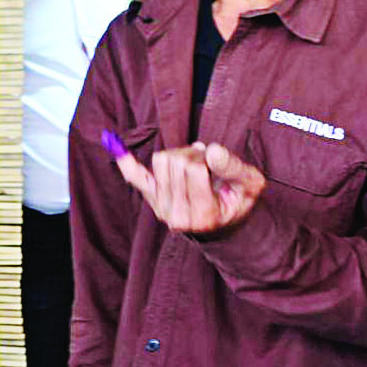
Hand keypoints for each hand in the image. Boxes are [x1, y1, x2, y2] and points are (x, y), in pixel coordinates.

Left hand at [114, 140, 265, 233]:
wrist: (224, 221)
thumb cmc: (238, 200)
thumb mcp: (250, 185)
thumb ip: (234, 168)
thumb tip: (213, 150)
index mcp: (203, 215)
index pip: (194, 168)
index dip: (207, 157)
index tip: (217, 162)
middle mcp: (177, 216)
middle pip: (175, 162)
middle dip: (193, 154)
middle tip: (206, 163)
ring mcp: (161, 207)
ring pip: (161, 160)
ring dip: (179, 155)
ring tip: (193, 165)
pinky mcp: (152, 198)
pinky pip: (135, 177)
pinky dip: (126, 162)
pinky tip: (115, 144)